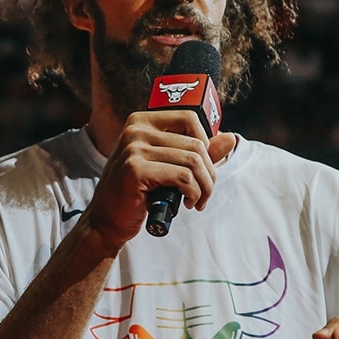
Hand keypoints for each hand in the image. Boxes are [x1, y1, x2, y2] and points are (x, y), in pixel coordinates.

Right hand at [85, 111, 235, 249]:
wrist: (107, 220)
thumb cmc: (139, 193)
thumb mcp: (168, 166)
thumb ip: (197, 151)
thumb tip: (231, 137)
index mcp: (142, 121)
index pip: (190, 118)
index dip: (206, 144)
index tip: (204, 168)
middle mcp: (136, 129)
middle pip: (195, 144)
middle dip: (209, 173)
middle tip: (205, 193)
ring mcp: (133, 149)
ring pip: (193, 162)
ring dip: (204, 187)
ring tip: (197, 200)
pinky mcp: (135, 170)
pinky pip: (183, 177)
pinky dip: (193, 193)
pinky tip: (186, 203)